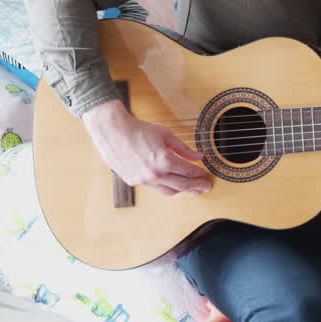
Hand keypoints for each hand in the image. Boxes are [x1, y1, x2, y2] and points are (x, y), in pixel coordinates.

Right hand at [81, 99, 211, 195]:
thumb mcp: (166, 135)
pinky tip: (171, 183)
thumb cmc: (139, 130)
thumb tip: (199, 157)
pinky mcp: (134, 181)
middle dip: (196, 186)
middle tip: (205, 187)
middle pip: (182, 185)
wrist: (113, 132)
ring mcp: (143, 180)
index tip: (206, 176)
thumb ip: (184, 149)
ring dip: (181, 190)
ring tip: (191, 189)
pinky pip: (154, 188)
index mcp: (165, 161)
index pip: (188, 172)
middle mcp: (155, 174)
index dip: (200, 175)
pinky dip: (165, 186)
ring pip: (168, 191)